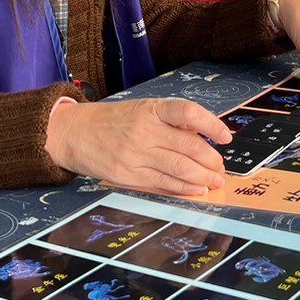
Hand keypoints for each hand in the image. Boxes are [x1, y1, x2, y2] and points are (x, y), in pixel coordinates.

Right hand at [45, 97, 230, 195]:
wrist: (74, 133)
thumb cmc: (112, 121)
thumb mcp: (142, 110)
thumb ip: (170, 121)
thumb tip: (204, 134)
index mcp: (152, 109)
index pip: (189, 113)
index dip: (212, 124)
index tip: (226, 136)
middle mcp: (145, 130)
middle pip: (189, 145)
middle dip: (211, 160)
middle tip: (221, 168)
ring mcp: (137, 154)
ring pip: (180, 167)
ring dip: (203, 177)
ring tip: (215, 181)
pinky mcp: (129, 174)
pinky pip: (163, 182)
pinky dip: (184, 188)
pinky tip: (196, 189)